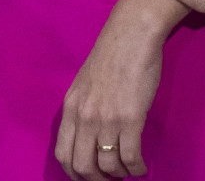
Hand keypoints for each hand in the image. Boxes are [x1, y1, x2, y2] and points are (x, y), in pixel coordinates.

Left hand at [56, 0, 177, 177]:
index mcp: (70, 108)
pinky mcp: (130, 118)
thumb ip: (82, 110)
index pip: (63, 154)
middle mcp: (84, 116)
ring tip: (129, 172)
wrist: (130, 38)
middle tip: (111, 180)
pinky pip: (130, 157)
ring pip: (108, 166)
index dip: (75, 174)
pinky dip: (137, 169)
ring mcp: (106, 118)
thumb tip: (87, 138)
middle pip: (82, 166)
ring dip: (120, 175)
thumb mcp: (84, 86)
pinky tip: (142, 168)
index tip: (89, 177)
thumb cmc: (110, 59)